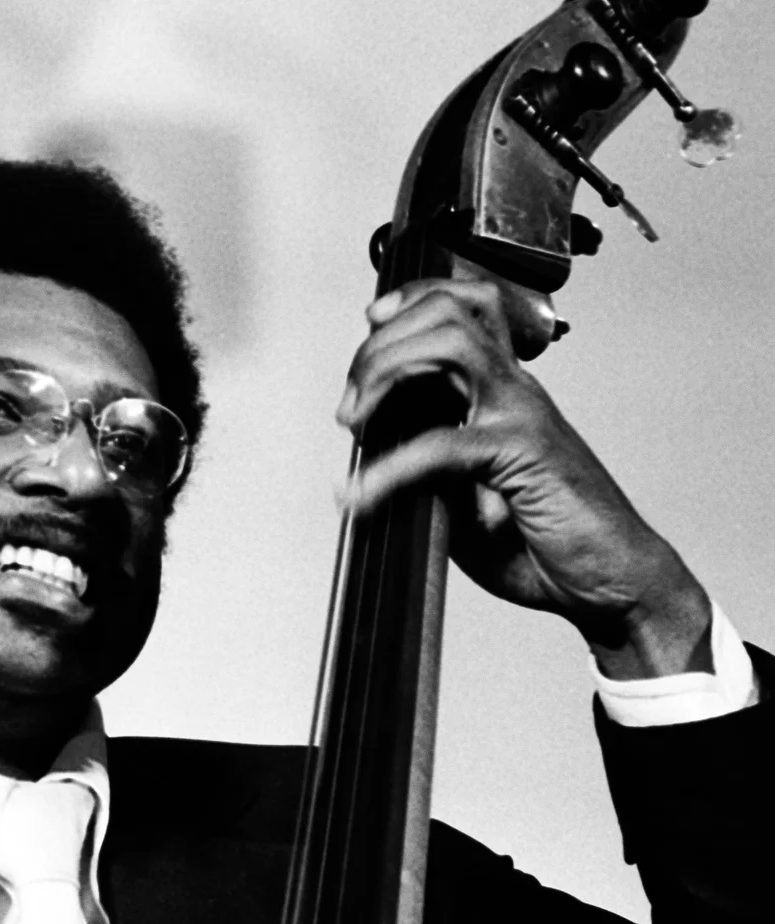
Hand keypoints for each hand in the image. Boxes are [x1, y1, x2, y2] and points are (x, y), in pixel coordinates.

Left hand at [336, 278, 711, 679]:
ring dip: (387, 370)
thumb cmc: (544, 542)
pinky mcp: (525, 452)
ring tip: (356, 422)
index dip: (409, 304)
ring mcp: (522, 414)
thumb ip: (422, 469)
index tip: (370, 328)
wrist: (611, 583)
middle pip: (447, 312)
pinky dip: (389, 468)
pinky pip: (444, 443)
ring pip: (452, 343)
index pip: (461, 310)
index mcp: (500, 392)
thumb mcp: (463, 500)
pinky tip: (361, 496)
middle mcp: (513, 390)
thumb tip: (365, 456)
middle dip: (380, 345)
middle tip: (350, 407)